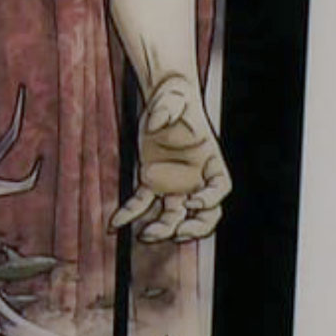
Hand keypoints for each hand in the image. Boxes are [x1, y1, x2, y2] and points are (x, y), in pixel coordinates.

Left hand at [111, 74, 228, 241]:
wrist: (163, 102)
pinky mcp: (151, 182)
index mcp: (210, 161)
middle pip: (205, 214)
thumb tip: (155, 122)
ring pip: (173, 216)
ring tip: (145, 235)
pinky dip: (128, 214)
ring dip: (161, 228)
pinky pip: (141, 203)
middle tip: (178, 233)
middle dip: (194, 228)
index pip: (220, 188)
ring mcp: (174, 184)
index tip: (193, 202)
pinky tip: (115, 223)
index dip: (210, 199)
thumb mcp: (174, 100)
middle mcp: (196, 179)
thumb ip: (167, 110)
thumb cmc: (176, 101)